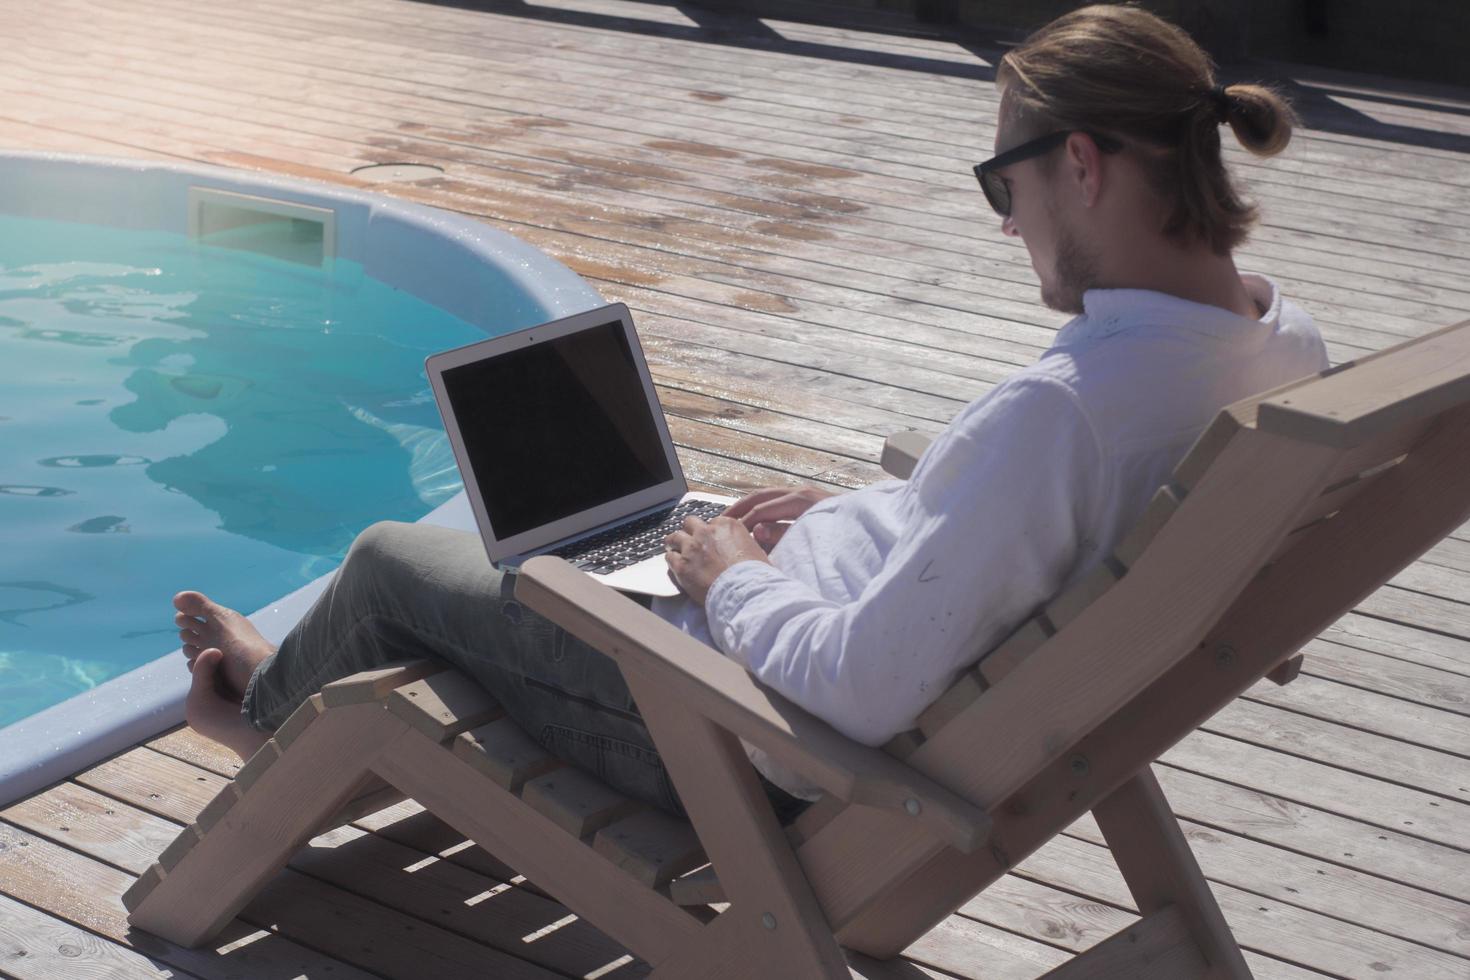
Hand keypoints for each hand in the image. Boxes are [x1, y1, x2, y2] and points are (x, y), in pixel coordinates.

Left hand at [664, 516, 769, 605]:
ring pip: (674, 537)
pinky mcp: (682, 565)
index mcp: (726, 525)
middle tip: (692, 542)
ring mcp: (692, 547)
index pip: (713, 522)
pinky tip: (675, 565)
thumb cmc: (754, 575)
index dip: (711, 532)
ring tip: (675, 550)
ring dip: (675, 543)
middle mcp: (706, 532)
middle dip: (690, 532)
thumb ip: (744, 542)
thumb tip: (744, 545)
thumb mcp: (757, 550)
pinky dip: (671, 560)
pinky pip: (669, 557)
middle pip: (690, 523)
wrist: (744, 592)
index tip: (711, 540)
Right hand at [722, 485, 837, 550]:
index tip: (727, 536)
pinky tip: (754, 518)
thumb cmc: (843, 540)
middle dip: (739, 508)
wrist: (873, 532)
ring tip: (731, 519)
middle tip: (718, 522)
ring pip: (768, 495)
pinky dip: (762, 507)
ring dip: (748, 506)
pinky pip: (778, 500)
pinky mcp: (810, 499)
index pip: (762, 508)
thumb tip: (756, 529)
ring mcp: (807, 493)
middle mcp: (802, 492)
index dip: (743, 523)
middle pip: (761, 496)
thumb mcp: (810, 540)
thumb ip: (781, 536)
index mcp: (802, 500)